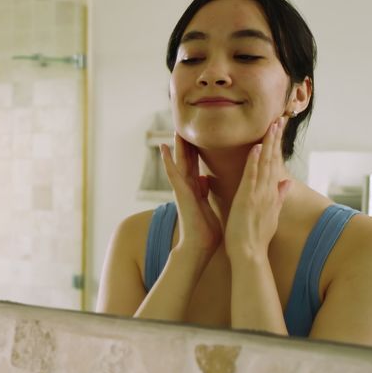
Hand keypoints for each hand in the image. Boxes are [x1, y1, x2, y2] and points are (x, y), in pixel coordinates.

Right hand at [160, 133, 221, 256]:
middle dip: (186, 143)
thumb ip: (205, 192)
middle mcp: (187, 187)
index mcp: (195, 189)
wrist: (199, 247)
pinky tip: (163, 148)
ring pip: (179, 163)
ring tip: (174, 129)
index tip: (197, 135)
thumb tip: (205, 178)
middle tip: (183, 124)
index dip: (195, 150)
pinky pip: (173, 174)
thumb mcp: (208, 206)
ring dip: (176, 146)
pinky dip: (167, 161)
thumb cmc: (206, 232)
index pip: (195, 165)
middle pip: (186, 160)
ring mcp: (182, 189)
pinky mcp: (180, 193)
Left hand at [225, 117, 291, 258]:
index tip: (278, 130)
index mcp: (271, 194)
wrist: (250, 254)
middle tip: (280, 120)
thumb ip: (279, 197)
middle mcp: (268, 191)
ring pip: (266, 165)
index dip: (277, 146)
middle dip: (277, 140)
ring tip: (273, 126)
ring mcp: (260, 195)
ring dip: (270, 144)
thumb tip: (287, 182)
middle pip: (274, 160)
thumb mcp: (271, 215)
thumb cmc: (257, 236)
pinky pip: (252, 177)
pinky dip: (255, 162)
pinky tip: (258, 148)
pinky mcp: (248, 200)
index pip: (276, 165)